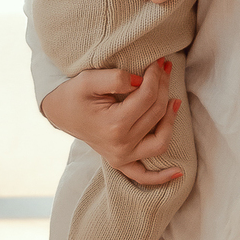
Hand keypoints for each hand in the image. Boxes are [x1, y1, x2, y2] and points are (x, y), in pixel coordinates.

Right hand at [40, 60, 182, 184]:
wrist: (60, 112)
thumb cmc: (74, 94)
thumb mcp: (89, 79)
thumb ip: (116, 78)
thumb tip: (141, 82)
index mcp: (113, 125)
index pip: (148, 96)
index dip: (155, 76)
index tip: (157, 62)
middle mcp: (120, 145)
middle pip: (156, 113)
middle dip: (163, 87)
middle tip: (164, 69)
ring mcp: (121, 157)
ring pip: (160, 139)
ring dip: (171, 120)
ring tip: (175, 100)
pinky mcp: (121, 162)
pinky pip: (143, 175)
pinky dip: (160, 177)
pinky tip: (178, 173)